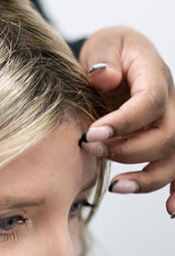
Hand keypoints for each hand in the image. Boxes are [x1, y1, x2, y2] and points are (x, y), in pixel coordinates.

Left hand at [78, 27, 174, 215]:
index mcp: (155, 74)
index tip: (92, 134)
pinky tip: (171, 210)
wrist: (121, 55)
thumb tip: (104, 78)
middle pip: (167, 135)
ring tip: (115, 186)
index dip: (124, 122)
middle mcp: (173, 102)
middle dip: (128, 150)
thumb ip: (102, 59)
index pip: (151, 102)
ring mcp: (174, 123)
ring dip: (148, 177)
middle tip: (89, 148)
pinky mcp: (169, 141)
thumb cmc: (111, 50)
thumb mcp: (103, 44)